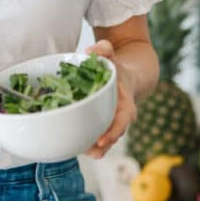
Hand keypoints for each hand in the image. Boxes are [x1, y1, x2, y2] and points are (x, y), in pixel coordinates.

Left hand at [82, 39, 136, 158]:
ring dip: (92, 148)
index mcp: (126, 105)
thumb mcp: (112, 55)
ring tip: (77, 150)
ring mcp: (112, 124)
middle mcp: (120, 118)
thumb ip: (104, 50)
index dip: (113, 132)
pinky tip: (74, 146)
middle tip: (85, 150)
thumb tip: (90, 51)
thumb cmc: (116, 67)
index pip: (122, 122)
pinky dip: (87, 144)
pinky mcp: (103, 126)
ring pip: (104, 142)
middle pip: (112, 137)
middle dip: (100, 146)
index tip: (102, 142)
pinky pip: (96, 139)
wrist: (125, 77)